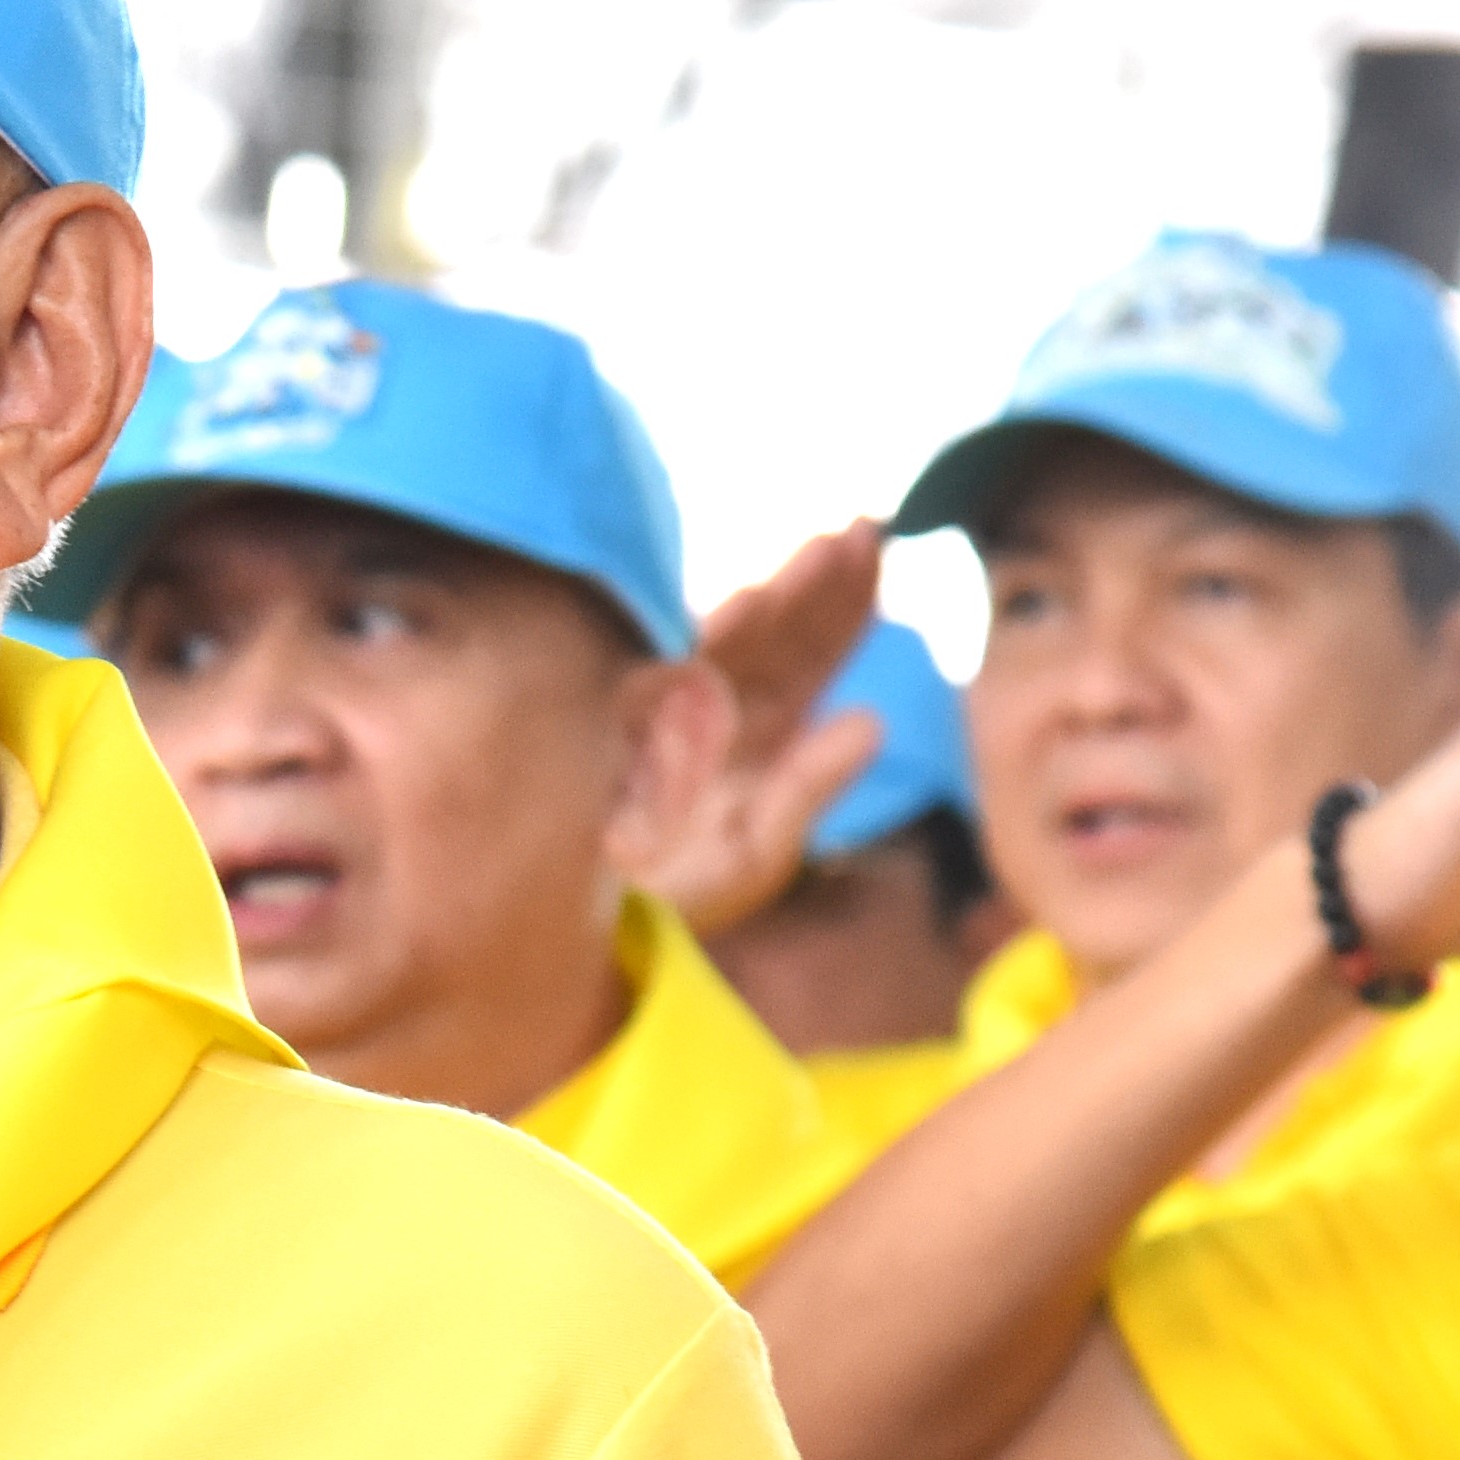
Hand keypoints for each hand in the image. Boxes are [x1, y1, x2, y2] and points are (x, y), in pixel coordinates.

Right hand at [624, 518, 897, 934]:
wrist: (580, 932)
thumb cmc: (669, 903)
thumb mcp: (754, 855)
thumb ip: (810, 789)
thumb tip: (876, 719)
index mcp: (761, 738)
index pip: (812, 658)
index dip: (847, 606)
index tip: (879, 554)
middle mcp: (718, 712)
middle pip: (780, 635)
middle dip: (819, 580)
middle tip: (860, 527)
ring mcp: (668, 709)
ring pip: (734, 639)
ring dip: (779, 594)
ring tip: (822, 550)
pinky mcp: (621, 718)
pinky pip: (674, 668)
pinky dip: (710, 639)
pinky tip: (743, 606)